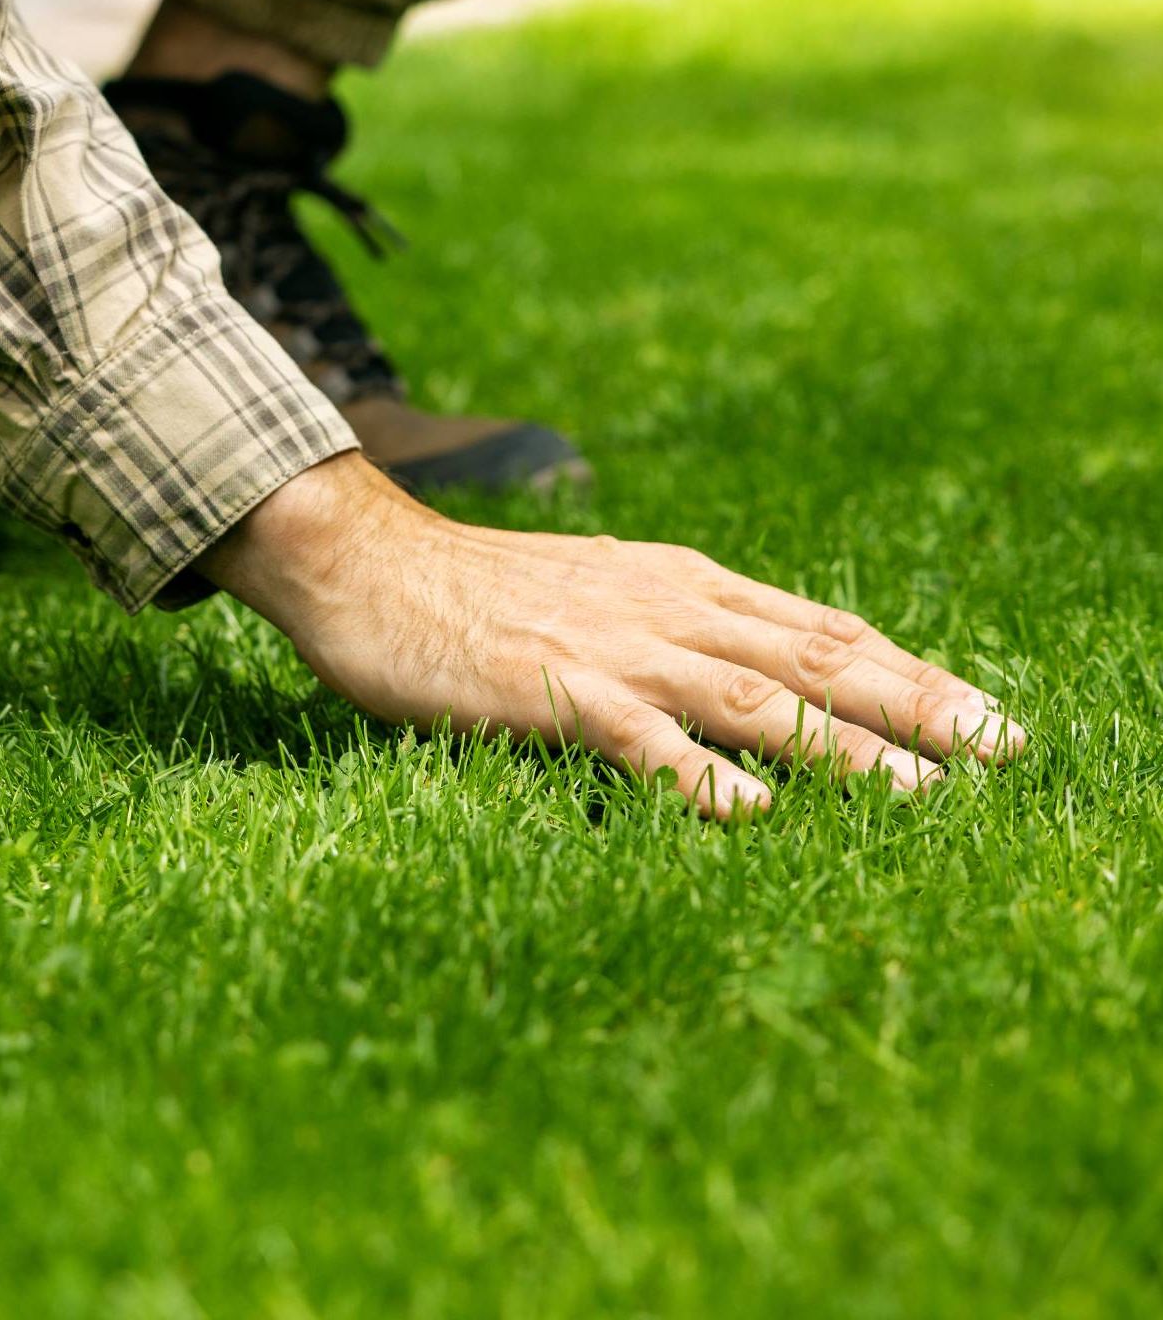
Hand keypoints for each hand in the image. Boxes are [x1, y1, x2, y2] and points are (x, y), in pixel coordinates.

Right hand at [202, 453, 1024, 820]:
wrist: (372, 561)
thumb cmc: (485, 592)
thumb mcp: (606, 593)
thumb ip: (681, 626)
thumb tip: (762, 674)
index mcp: (686, 584)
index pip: (826, 629)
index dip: (913, 673)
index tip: (986, 717)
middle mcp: (671, 606)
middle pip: (817, 659)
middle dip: (918, 707)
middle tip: (1001, 751)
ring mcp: (615, 647)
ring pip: (754, 698)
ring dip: (845, 749)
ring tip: (923, 798)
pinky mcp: (552, 689)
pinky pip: (641, 736)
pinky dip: (701, 773)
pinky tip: (753, 813)